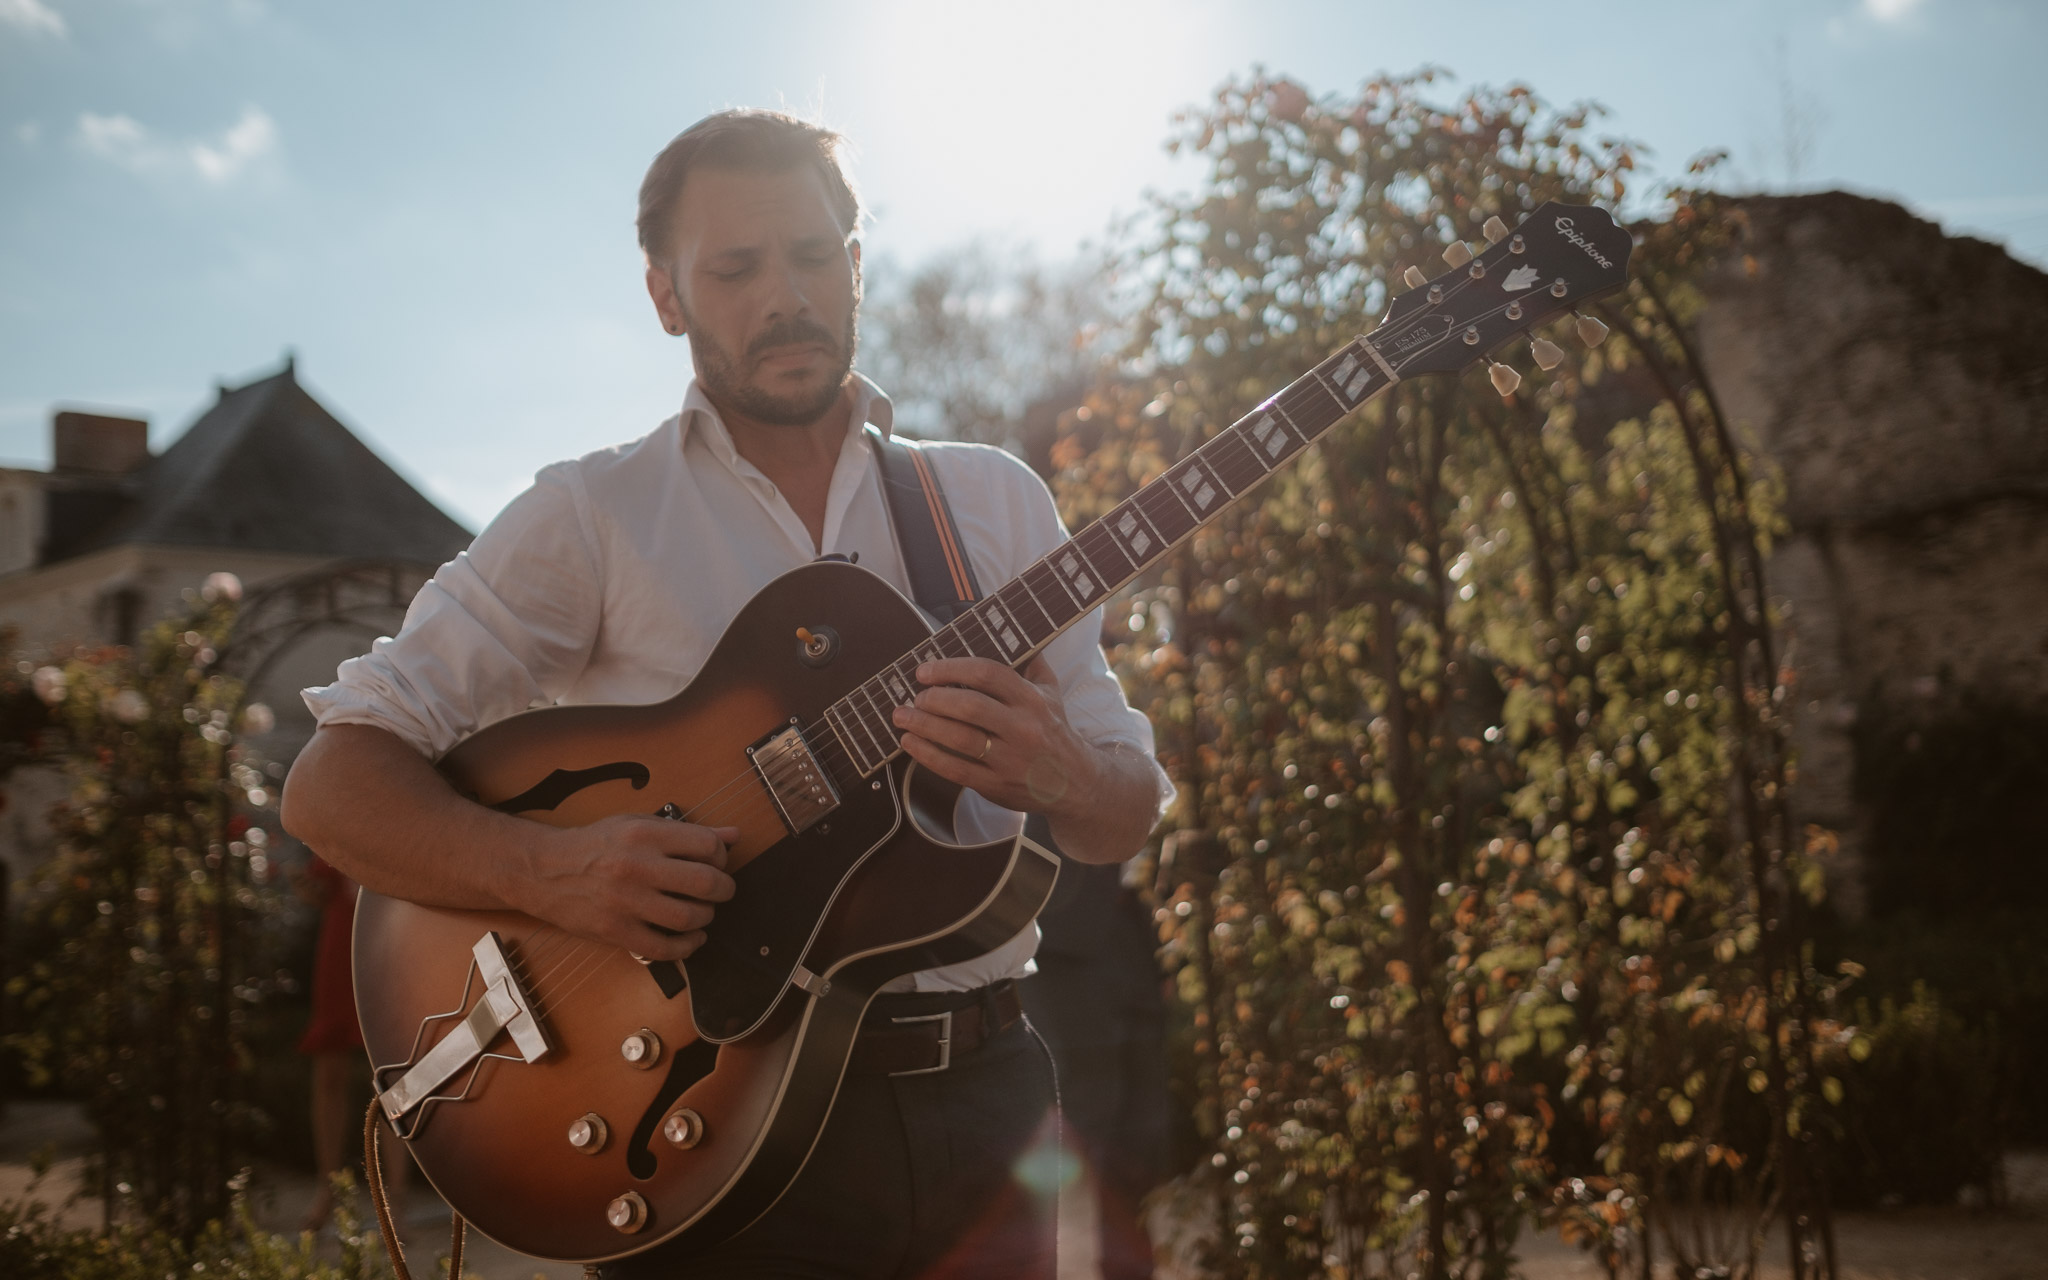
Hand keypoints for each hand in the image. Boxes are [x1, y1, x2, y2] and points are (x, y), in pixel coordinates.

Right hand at [516, 814, 737, 960]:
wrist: (544, 870)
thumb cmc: (596, 845)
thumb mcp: (639, 824)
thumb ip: (688, 832)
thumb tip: (734, 836)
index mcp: (645, 834)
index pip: (708, 846)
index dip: (722, 857)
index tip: (716, 864)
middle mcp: (637, 866)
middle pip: (705, 883)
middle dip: (724, 889)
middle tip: (720, 891)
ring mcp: (625, 902)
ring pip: (689, 918)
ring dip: (706, 918)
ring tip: (702, 912)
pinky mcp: (615, 931)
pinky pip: (664, 948)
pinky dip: (687, 947)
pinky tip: (690, 938)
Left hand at [890, 656, 1092, 817]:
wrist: (1076, 783)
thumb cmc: (1053, 731)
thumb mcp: (1051, 692)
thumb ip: (1030, 662)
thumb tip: (1010, 629)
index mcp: (1032, 700)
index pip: (988, 674)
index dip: (952, 668)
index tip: (925, 670)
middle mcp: (1023, 728)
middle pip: (971, 706)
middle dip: (934, 698)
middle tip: (914, 696)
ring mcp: (1010, 759)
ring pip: (960, 739)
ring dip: (924, 725)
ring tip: (902, 716)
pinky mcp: (997, 785)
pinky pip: (956, 769)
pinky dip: (928, 756)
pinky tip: (910, 743)